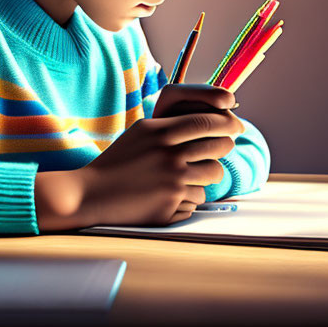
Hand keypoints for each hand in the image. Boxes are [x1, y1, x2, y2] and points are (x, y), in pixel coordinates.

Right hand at [75, 93, 244, 227]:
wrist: (91, 193)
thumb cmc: (120, 160)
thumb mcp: (142, 131)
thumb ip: (173, 124)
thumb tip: (211, 120)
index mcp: (161, 133)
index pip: (207, 122)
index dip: (227, 123)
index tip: (236, 125)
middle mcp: (170, 156)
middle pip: (218, 146)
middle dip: (224, 145)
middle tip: (220, 147)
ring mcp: (172, 182)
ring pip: (214, 174)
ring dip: (208, 173)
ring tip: (191, 173)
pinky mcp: (172, 206)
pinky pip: (198, 197)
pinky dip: (190, 195)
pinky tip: (171, 193)